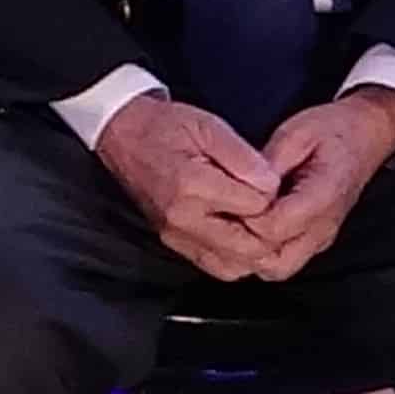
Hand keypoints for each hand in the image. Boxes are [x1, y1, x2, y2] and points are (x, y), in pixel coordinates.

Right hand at [93, 95, 284, 283]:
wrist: (122, 135)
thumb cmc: (164, 126)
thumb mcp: (209, 127)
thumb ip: (244, 157)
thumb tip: (272, 184)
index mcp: (191, 185)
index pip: (255, 207)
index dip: (271, 193)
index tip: (266, 178)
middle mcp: (182, 218)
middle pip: (248, 246)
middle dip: (270, 229)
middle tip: (272, 206)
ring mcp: (176, 235)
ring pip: (234, 265)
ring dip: (255, 249)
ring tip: (259, 222)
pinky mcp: (174, 243)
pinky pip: (216, 266)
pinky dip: (236, 257)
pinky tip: (241, 235)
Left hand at [241, 88, 394, 283]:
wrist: (367, 137)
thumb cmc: (335, 131)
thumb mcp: (297, 132)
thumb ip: (269, 162)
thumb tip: (242, 186)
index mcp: (324, 196)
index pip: (274, 227)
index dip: (244, 215)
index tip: (229, 197)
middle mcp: (324, 226)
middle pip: (275, 262)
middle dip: (243, 242)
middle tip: (227, 215)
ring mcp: (320, 238)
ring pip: (277, 269)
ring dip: (249, 252)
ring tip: (234, 222)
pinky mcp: (313, 241)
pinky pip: (282, 262)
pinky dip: (259, 253)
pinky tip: (245, 228)